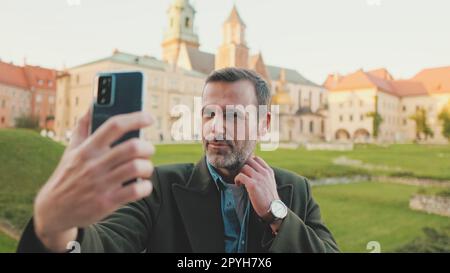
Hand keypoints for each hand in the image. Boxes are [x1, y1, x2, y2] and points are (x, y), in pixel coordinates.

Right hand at [34, 106, 154, 251]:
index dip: (136, 118)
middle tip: (148, 150)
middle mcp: (94, 165)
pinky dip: (145, 186)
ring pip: (137, 168)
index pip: (114, 126)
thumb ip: (83, 126)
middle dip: (147, 147)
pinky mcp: (107, 202)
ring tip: (145, 168)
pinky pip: (136, 191)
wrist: (53, 211)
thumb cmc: (67, 176)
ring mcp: (101, 184)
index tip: (149, 118)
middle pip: (132, 147)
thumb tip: (93, 103)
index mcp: (87, 149)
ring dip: (148, 167)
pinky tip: (142, 185)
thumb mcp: (71, 150)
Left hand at [235, 156, 281, 232]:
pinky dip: (237, 180)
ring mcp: (258, 178)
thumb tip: (253, 171)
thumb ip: (264, 175)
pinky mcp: (252, 184)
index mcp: (269, 171)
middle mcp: (264, 172)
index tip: (245, 169)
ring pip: (244, 167)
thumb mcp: (270, 182)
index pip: (256, 158)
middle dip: (243, 166)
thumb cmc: (270, 198)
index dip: (249, 162)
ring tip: (240, 180)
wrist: (273, 209)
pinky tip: (238, 185)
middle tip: (241, 174)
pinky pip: (240, 176)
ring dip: (239, 173)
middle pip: (249, 160)